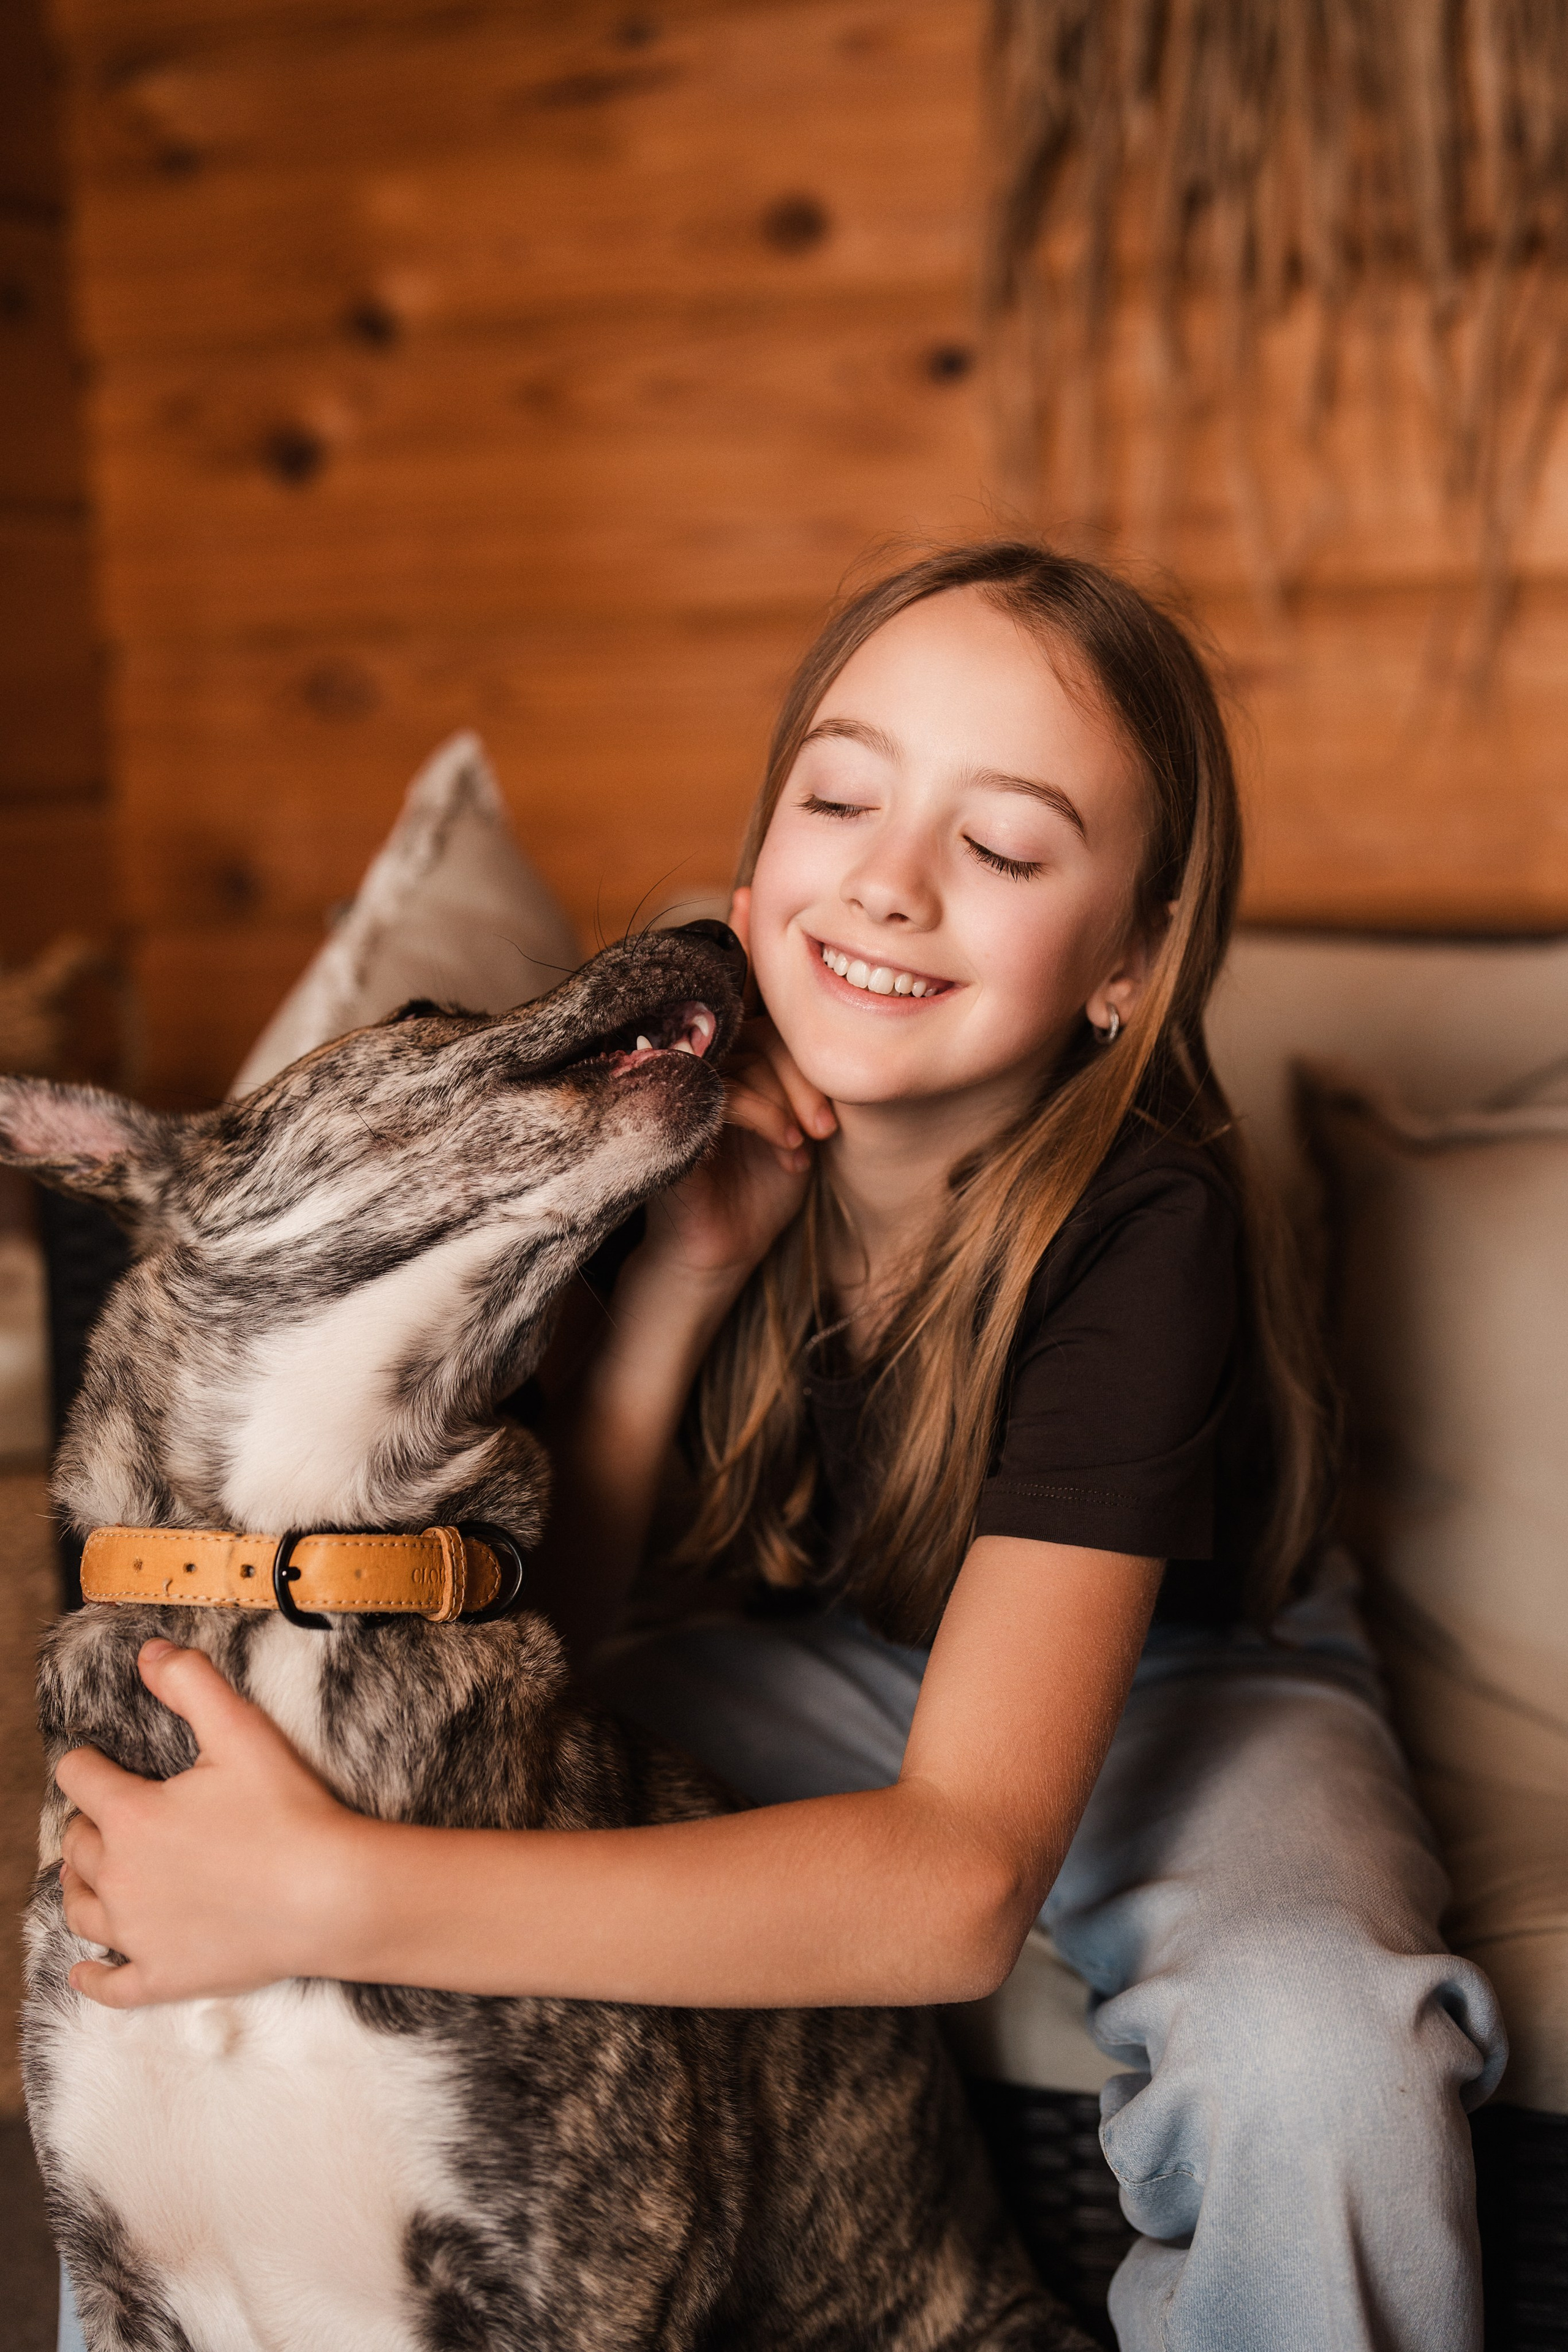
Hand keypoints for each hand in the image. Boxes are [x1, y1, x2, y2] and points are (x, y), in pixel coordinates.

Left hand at [55, 1639, 356, 2006]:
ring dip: (81, 1887)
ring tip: (91, 1876)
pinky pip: (109, 1984)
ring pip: (81, 1909)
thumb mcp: (242, 1730)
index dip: (88, 1763)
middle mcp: (119, 1876)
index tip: (100, 1762)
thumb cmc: (288, 1811)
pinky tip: (85, 1971)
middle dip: (90, 1824)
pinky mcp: (161, 1976)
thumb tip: (147, 1654)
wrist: (330, 1895)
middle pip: (77, 1844)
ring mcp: (137, 1933)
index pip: (79, 1778)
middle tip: (112, 1815)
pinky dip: (92, 1977)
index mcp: (130, 1815)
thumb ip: (191, 1683)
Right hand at [640, 1011, 836, 1284]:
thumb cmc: (761, 1191)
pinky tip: (788, 1149)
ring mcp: (686, 1092)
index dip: (810, 1067)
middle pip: (761, 1040)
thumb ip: (811, 1089)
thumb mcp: (801, 1131)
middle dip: (803, 1082)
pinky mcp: (674, 1119)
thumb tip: (844, 1050)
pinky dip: (764, 1115)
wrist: (726, 1250)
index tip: (832, 1120)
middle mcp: (707, 1072)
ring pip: (746, 1063)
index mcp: (735, 1069)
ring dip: (786, 1104)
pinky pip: (723, 1092)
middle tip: (825, 1128)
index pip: (775, 1033)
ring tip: (802, 1146)